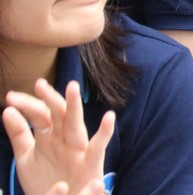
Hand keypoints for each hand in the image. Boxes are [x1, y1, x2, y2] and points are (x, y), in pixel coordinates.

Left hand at [3, 79, 113, 194]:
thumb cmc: (45, 181)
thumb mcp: (26, 158)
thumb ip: (19, 134)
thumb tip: (8, 110)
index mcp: (49, 135)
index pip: (39, 114)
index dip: (27, 105)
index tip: (10, 97)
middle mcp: (64, 138)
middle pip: (58, 114)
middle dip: (50, 99)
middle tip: (39, 84)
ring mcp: (78, 148)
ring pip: (76, 124)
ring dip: (74, 106)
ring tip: (72, 88)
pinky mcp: (91, 163)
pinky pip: (99, 146)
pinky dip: (106, 132)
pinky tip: (109, 117)